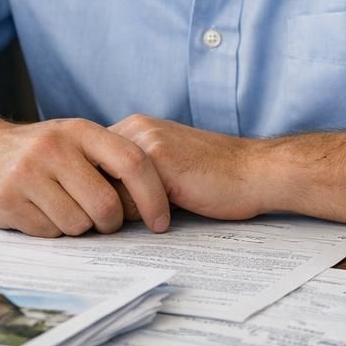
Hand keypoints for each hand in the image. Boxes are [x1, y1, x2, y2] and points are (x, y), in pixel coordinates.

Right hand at [0, 117, 171, 237]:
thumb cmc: (37, 150)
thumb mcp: (72, 138)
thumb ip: (108, 158)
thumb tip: (158, 197)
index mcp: (79, 130)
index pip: (133, 162)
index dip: (153, 196)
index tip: (161, 222)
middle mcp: (54, 148)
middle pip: (106, 205)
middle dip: (111, 222)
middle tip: (103, 220)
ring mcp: (28, 175)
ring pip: (78, 225)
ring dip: (79, 227)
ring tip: (64, 208)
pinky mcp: (7, 201)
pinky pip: (50, 233)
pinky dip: (52, 231)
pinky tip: (40, 212)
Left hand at [108, 115, 267, 220]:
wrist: (256, 172)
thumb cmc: (215, 177)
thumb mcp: (165, 165)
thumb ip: (131, 174)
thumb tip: (94, 204)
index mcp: (134, 128)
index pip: (89, 168)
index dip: (102, 194)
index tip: (124, 207)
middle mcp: (134, 128)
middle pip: (92, 180)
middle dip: (109, 203)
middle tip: (141, 214)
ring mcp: (144, 141)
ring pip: (107, 194)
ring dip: (128, 213)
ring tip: (160, 211)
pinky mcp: (157, 159)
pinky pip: (126, 203)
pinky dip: (144, 217)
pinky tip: (170, 215)